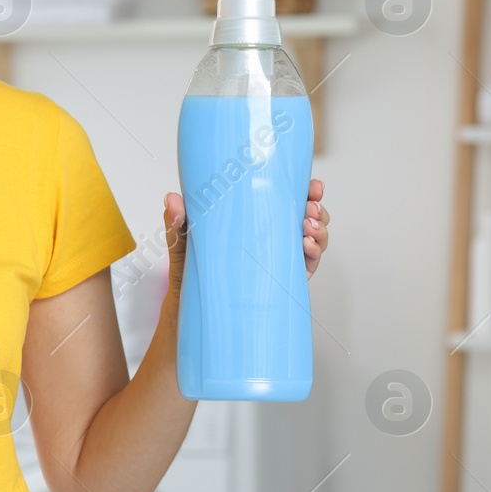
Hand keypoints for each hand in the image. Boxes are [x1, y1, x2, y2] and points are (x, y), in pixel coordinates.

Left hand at [160, 177, 329, 294]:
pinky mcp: (284, 280)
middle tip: (310, 207)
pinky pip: (307, 265)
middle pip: (308, 216)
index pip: (286, 199)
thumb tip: (172, 199)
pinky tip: (305, 247)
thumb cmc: (192, 267)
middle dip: (317, 208)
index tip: (313, 185)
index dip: (306, 191)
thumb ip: (179, 223)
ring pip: (314, 239)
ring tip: (307, 227)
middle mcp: (273, 236)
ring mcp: (281, 258)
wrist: (191, 306)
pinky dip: (312, 254)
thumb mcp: (185, 242)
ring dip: (319, 230)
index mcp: (256, 220)